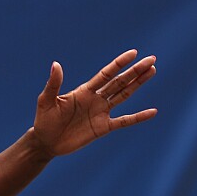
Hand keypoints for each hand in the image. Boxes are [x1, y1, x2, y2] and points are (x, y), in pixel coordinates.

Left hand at [31, 50, 156, 156]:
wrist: (45, 142)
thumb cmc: (44, 120)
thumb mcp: (46, 101)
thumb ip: (53, 84)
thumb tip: (56, 64)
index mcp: (84, 91)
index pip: (105, 74)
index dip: (119, 64)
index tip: (133, 53)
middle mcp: (96, 99)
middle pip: (119, 82)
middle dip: (134, 71)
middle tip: (151, 59)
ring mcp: (101, 113)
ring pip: (124, 95)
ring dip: (138, 84)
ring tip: (152, 71)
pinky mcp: (102, 128)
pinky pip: (124, 121)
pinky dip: (138, 117)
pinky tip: (152, 112)